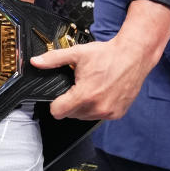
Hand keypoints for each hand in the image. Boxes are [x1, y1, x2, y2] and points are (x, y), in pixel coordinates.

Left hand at [30, 37, 151, 120]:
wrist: (133, 55)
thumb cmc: (107, 54)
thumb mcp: (77, 53)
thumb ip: (54, 59)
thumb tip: (35, 62)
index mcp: (85, 95)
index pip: (58, 112)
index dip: (55, 103)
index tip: (60, 95)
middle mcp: (97, 107)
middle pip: (71, 114)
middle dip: (70, 102)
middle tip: (79, 85)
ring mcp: (109, 112)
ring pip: (85, 116)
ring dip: (84, 106)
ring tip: (91, 88)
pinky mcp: (118, 113)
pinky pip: (100, 116)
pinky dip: (98, 107)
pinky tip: (101, 92)